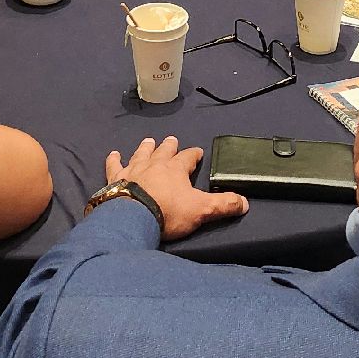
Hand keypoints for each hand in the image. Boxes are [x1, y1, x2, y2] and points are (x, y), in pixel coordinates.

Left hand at [106, 135, 247, 241]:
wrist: (132, 218)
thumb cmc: (168, 212)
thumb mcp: (201, 210)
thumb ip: (222, 205)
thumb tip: (245, 202)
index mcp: (176, 170)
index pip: (188, 158)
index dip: (193, 155)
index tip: (197, 152)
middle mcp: (155, 164)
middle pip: (164, 151)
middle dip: (169, 146)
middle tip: (171, 139)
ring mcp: (133, 170)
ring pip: (141, 154)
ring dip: (146, 147)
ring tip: (148, 141)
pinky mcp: (115, 179)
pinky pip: (114, 166)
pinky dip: (114, 160)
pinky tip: (113, 154)